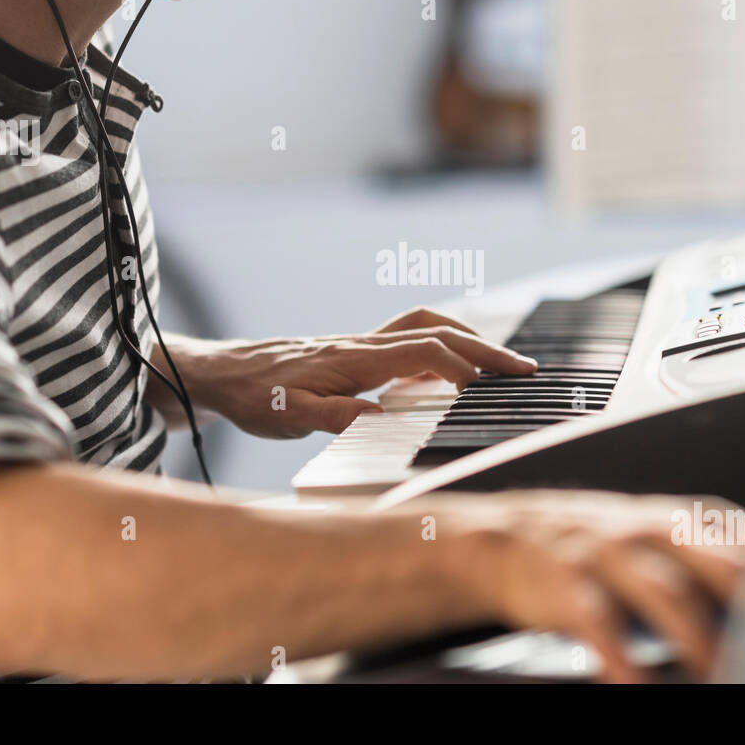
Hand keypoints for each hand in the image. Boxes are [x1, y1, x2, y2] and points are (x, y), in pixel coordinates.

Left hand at [196, 307, 536, 437]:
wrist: (221, 372)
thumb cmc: (253, 395)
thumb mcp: (286, 415)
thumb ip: (332, 416)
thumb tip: (381, 417)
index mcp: (355, 359)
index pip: (426, 353)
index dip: (466, 367)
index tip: (499, 386)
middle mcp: (364, 344)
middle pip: (437, 331)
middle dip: (484, 348)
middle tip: (522, 369)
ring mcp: (360, 344)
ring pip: (424, 326)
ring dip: (465, 338)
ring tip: (496, 362)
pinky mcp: (354, 350)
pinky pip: (406, 338)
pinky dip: (437, 344)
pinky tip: (445, 369)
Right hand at [433, 491, 744, 682]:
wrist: (499, 540)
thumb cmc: (591, 548)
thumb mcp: (651, 539)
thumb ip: (707, 559)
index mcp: (677, 519)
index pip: (743, 538)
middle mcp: (645, 529)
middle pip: (714, 561)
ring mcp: (605, 553)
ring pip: (665, 591)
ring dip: (698, 637)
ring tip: (723, 673)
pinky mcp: (566, 584)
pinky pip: (600, 623)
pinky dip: (622, 658)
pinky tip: (638, 684)